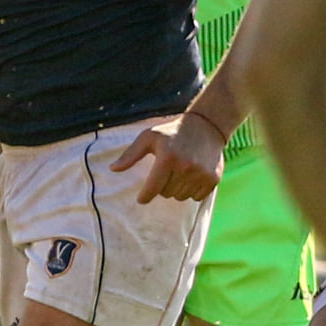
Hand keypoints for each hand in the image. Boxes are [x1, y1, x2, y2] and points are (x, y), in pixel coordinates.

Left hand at [110, 111, 224, 202]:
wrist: (207, 126)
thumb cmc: (172, 132)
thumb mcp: (148, 137)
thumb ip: (130, 155)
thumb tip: (112, 169)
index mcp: (167, 158)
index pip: (152, 188)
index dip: (145, 196)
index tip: (141, 199)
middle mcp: (185, 167)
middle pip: (166, 193)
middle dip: (162, 186)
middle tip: (166, 171)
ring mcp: (201, 174)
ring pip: (180, 196)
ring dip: (176, 189)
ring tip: (179, 172)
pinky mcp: (213, 179)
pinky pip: (196, 197)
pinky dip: (191, 191)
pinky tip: (191, 176)